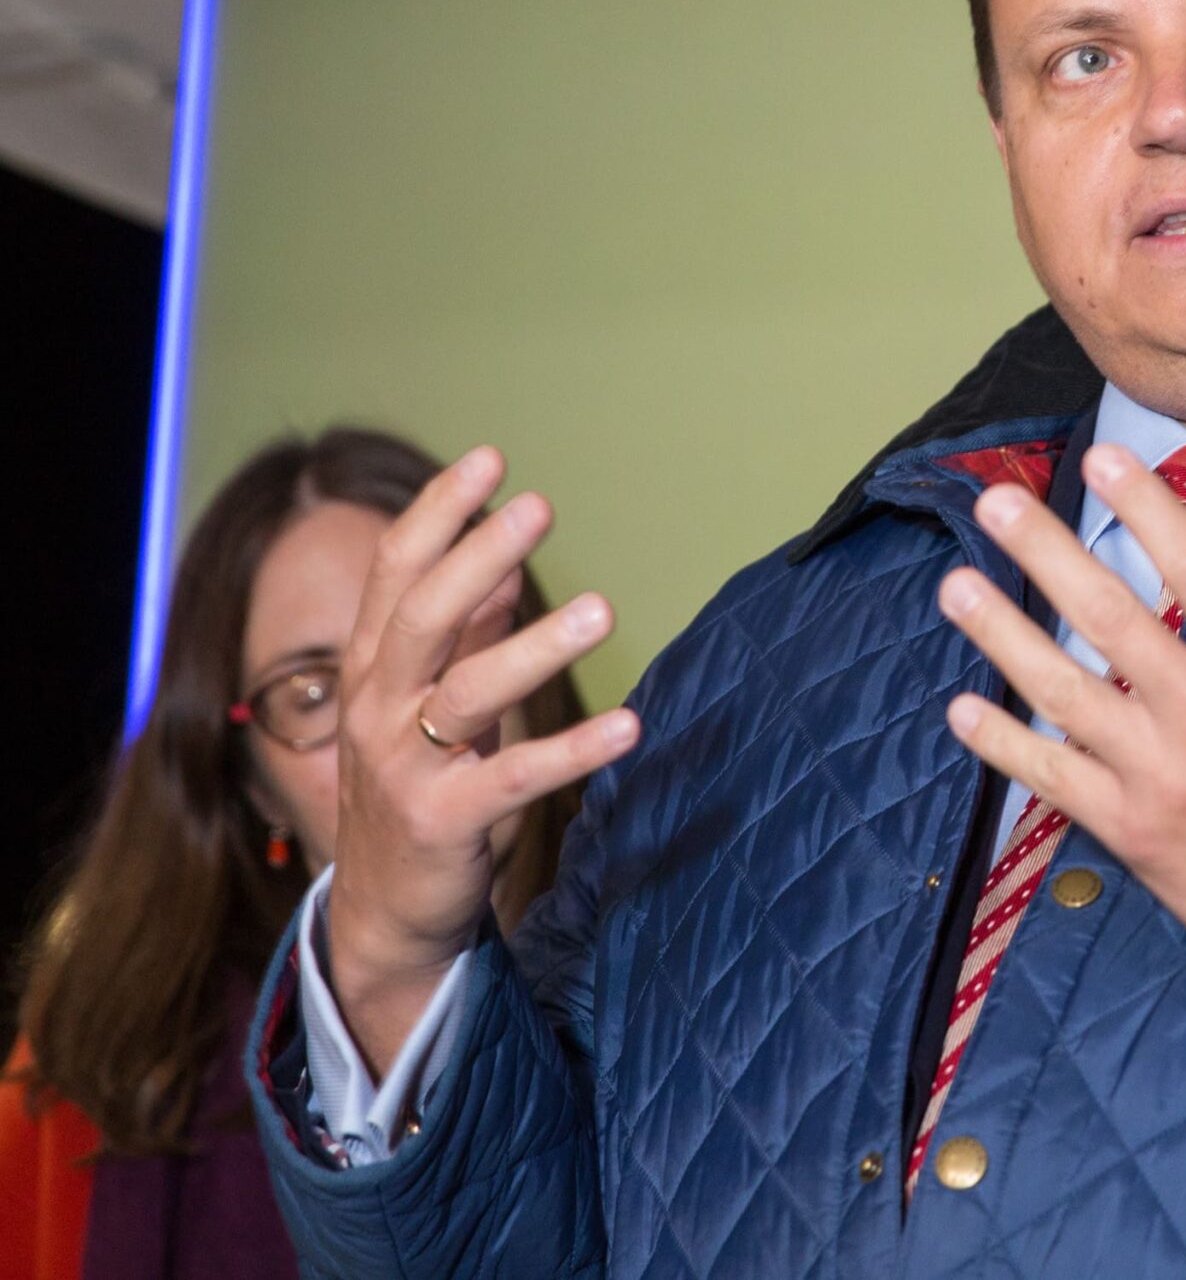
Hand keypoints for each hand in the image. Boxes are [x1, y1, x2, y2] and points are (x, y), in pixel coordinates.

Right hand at [328, 446, 638, 1072]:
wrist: (384, 910)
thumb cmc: (417, 785)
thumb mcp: (428, 701)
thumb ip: (462, 637)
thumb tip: (503, 566)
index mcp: (371, 667)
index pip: (395, 573)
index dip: (438, 513)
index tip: (490, 459)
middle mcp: (376, 708)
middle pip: (422, 617)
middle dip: (478, 556)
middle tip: (538, 507)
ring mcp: (404, 766)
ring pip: (467, 692)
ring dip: (535, 646)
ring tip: (602, 607)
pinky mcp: (443, 821)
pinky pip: (512, 778)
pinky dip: (571, 749)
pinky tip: (629, 725)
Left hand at [937, 444, 1185, 1024]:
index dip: (1150, 513)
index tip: (1103, 461)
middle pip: (1114, 623)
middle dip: (1048, 555)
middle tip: (997, 501)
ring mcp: (1161, 780)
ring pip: (1066, 695)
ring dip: (1004, 637)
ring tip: (956, 585)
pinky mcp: (1131, 832)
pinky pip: (1054, 780)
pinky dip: (1004, 745)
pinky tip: (962, 708)